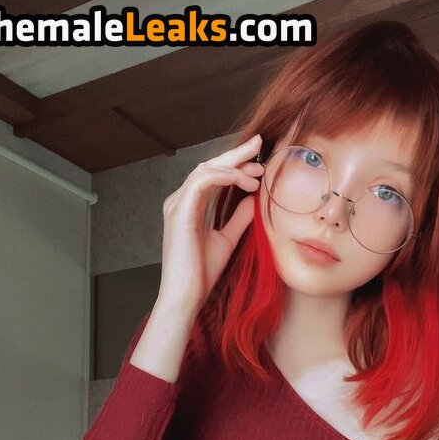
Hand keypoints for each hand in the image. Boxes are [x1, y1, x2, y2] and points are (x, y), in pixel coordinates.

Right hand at [157, 132, 264, 312]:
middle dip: (236, 154)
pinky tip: (244, 180)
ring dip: (234, 166)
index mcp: (189, 206)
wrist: (186, 296)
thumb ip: (238, 218)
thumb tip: (253, 200)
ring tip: (258, 172)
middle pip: (209, 166)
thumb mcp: (227, 240)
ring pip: (206, 169)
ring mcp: (177, 204)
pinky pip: (202, 181)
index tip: (260, 162)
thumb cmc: (201, 273)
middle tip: (260, 143)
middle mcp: (180, 201)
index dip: (236, 164)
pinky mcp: (180, 211)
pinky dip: (224, 176)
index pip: (213, 176)